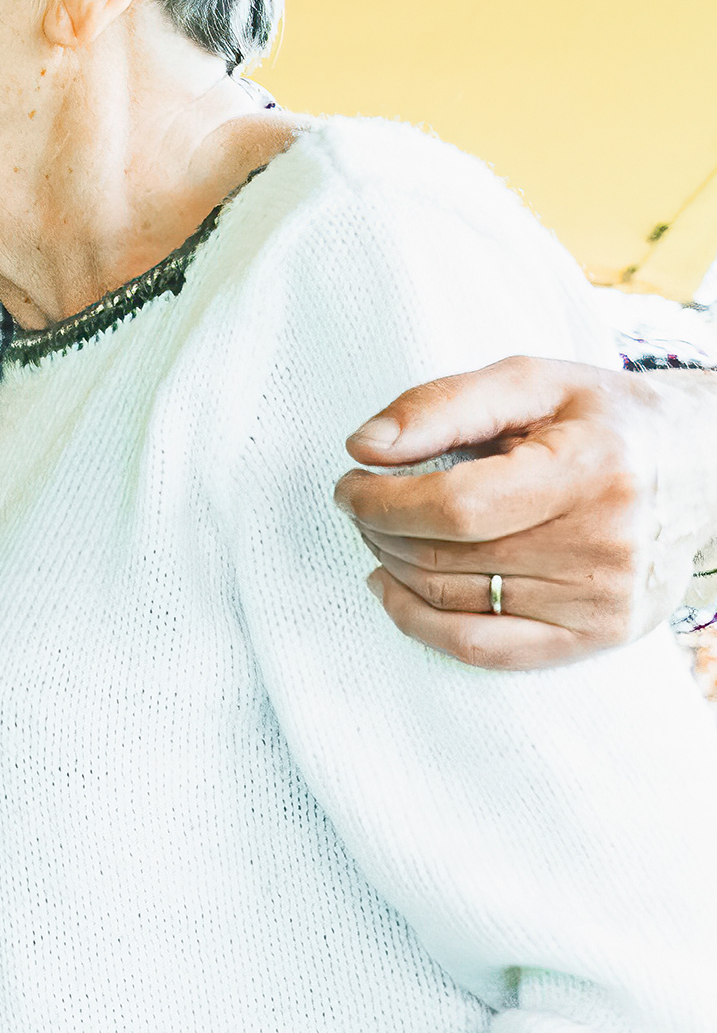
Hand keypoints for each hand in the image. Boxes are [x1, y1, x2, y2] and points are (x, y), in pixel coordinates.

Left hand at [337, 359, 713, 665]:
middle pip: (446, 556)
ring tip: (385, 531)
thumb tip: (364, 447)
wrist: (706, 466)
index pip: (455, 507)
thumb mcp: (535, 383)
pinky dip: (418, 622)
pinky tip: (391, 587)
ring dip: (395, 564)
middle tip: (364, 503)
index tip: (350, 484)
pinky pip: (483, 649)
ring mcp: (604, 599)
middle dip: (381, 528)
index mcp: (591, 470)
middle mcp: (604, 542)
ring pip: (452, 600)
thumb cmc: (608, 420)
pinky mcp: (598, 635)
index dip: (382, 500)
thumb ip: (443, 405)